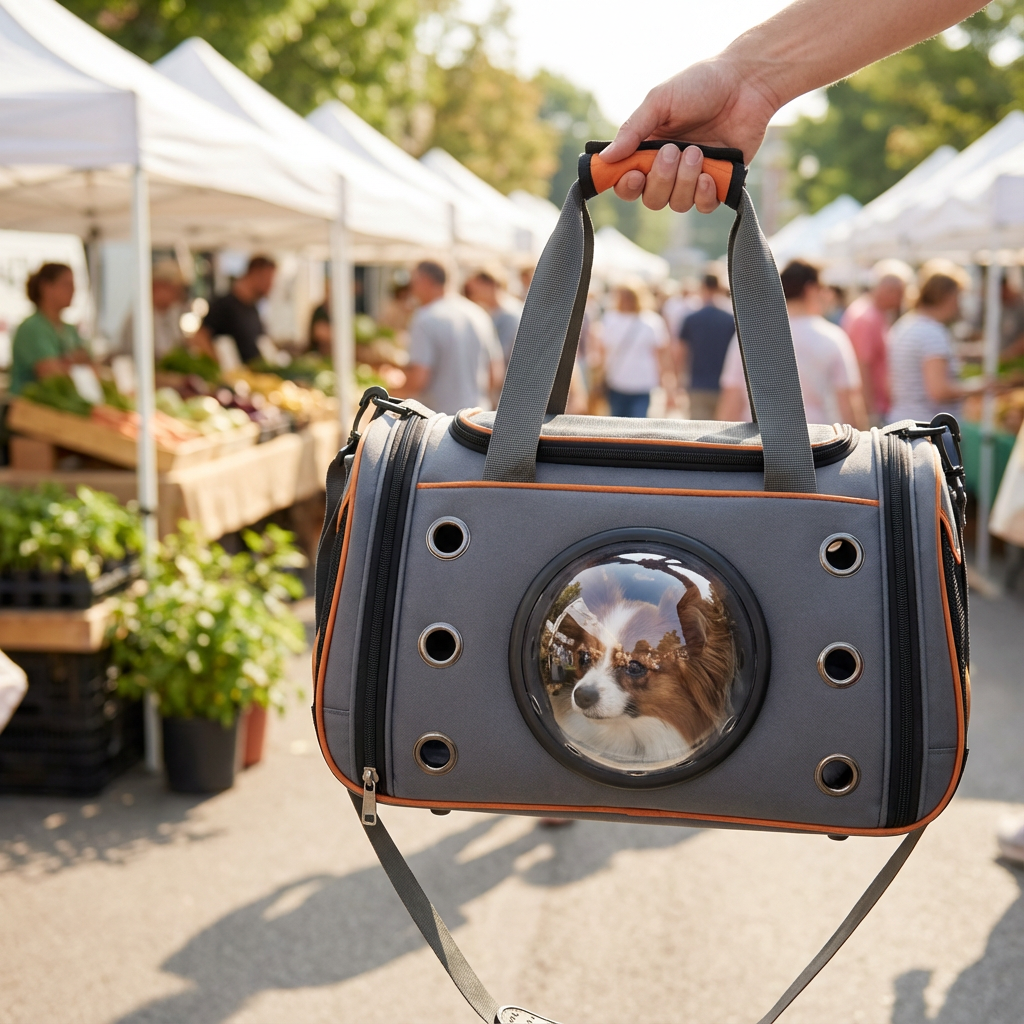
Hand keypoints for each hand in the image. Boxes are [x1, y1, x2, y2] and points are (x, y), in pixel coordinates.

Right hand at [599, 56, 778, 212]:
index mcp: (648, 149)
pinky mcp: (719, 182)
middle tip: (673, 151)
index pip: (626, 181)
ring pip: (677, 204)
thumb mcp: (660, 101)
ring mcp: (693, 177)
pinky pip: (704, 206)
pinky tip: (709, 175)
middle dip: (660, 180)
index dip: (625, 186)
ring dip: (684, 182)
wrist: (746, 82)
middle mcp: (668, 168)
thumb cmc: (701, 84)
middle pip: (651, 199)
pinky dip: (704, 195)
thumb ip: (632, 130)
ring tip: (698, 152)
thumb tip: (604, 159)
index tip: (633, 176)